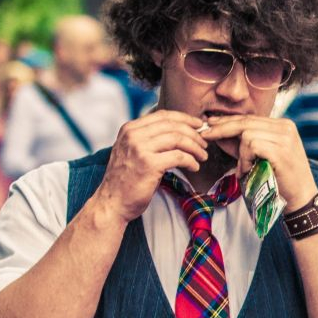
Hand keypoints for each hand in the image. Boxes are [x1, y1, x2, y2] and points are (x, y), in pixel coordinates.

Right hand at [93, 110, 208, 224]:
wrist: (112, 202)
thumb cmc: (127, 179)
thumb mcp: (132, 151)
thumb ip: (148, 138)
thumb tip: (178, 129)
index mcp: (130, 128)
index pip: (163, 115)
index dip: (185, 118)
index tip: (199, 125)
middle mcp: (133, 135)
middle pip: (173, 125)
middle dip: (194, 133)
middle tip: (205, 143)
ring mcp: (140, 149)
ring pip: (178, 139)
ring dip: (195, 147)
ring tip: (202, 156)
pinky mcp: (149, 164)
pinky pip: (179, 156)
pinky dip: (191, 161)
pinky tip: (194, 167)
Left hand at [200, 115, 317, 209]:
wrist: (300, 198)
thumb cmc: (279, 178)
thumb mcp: (258, 156)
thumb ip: (240, 144)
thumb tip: (215, 133)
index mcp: (283, 125)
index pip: (249, 118)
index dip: (227, 121)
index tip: (209, 124)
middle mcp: (286, 127)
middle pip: (245, 122)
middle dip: (222, 129)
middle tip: (205, 136)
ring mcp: (285, 137)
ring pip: (246, 134)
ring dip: (240, 154)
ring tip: (244, 169)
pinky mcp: (281, 150)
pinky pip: (251, 146)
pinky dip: (245, 159)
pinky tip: (248, 171)